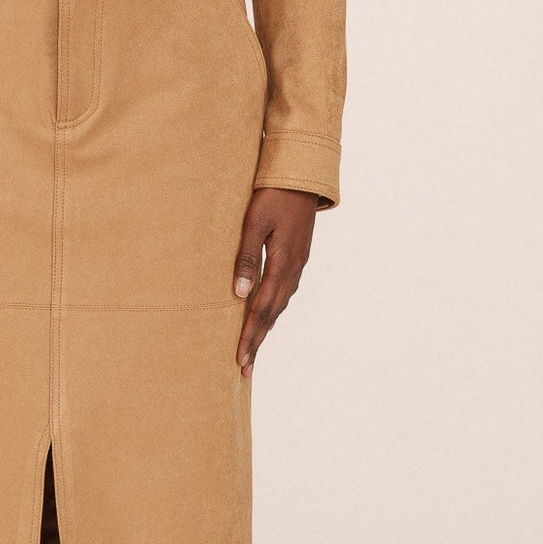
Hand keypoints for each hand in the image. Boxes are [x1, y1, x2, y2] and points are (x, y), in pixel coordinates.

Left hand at [233, 187, 318, 372]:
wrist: (302, 176)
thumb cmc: (273, 195)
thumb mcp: (254, 223)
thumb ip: (246, 257)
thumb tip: (240, 294)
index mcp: (282, 264)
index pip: (262, 309)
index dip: (250, 336)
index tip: (240, 359)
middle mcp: (292, 270)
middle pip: (272, 314)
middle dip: (257, 340)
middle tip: (244, 367)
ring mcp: (297, 265)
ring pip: (279, 305)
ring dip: (265, 328)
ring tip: (252, 348)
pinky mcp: (296, 258)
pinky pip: (283, 292)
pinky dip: (272, 310)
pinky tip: (265, 316)